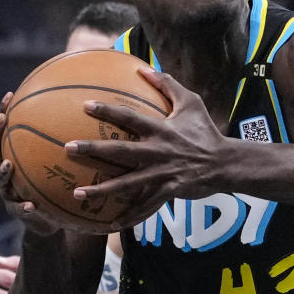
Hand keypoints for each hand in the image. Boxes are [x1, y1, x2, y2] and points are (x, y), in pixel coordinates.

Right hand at [0, 95, 59, 235]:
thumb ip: (62, 145)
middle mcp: (3, 171)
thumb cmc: (53, 185)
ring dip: (4, 171)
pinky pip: (18, 208)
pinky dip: (24, 207)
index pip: (3, 131)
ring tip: (10, 165)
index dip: (3, 112)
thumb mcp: (57, 164)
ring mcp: (7, 192)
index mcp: (11, 156)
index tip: (10, 95)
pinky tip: (31, 206)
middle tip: (1, 119)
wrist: (48, 220)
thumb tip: (82, 112)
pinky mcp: (16, 212)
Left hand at [63, 68, 229, 226]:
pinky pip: (144, 207)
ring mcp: (161, 174)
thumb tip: (144, 68)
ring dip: (101, 190)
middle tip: (69, 148)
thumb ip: (167, 85)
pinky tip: (110, 225)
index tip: (85, 106)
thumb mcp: (191, 102)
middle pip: (120, 151)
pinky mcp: (167, 192)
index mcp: (160, 129)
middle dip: (93, 149)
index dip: (108, 110)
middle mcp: (157, 152)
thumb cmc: (205, 130)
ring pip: (126, 184)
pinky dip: (128, 217)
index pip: (130, 117)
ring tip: (77, 194)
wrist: (225, 163)